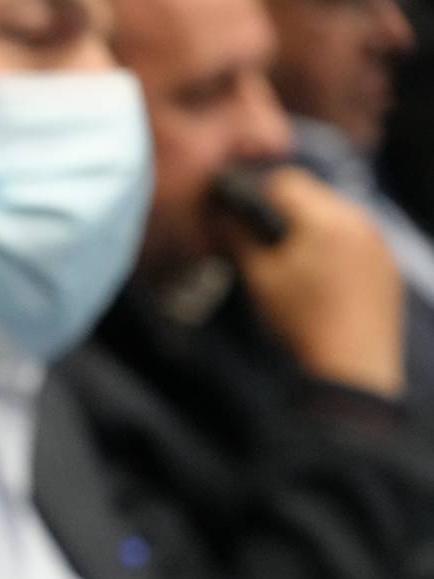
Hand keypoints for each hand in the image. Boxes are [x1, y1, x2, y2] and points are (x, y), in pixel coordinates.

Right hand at [222, 167, 404, 396]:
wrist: (351, 366)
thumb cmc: (301, 321)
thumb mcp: (260, 279)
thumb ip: (239, 239)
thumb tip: (222, 215)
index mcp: (326, 219)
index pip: (286, 182)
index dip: (257, 193)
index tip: (241, 214)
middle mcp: (360, 221)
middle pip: (314, 196)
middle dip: (286, 213)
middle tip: (263, 243)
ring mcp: (378, 243)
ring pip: (336, 217)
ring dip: (311, 229)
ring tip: (291, 265)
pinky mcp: (387, 265)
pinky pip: (356, 240)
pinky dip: (334, 249)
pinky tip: (319, 281)